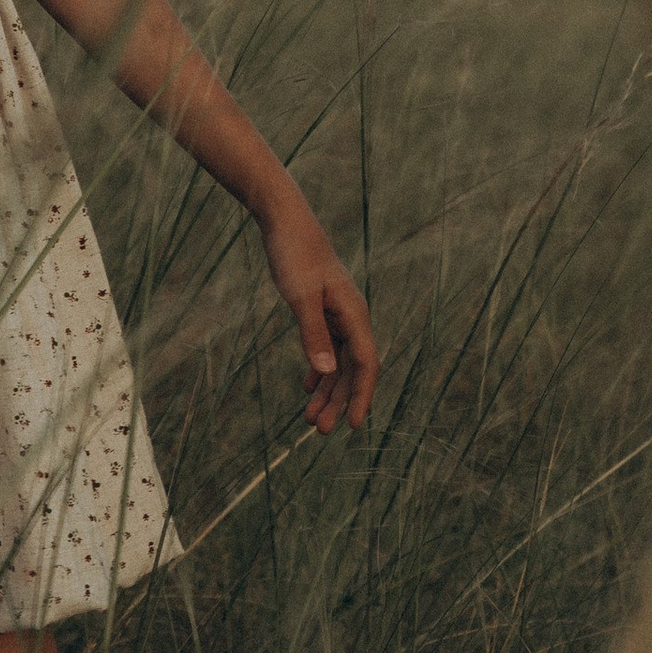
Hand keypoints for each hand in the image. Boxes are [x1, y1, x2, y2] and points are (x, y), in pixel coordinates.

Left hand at [257, 188, 380, 431]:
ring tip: (309, 419)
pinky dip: (318, 369)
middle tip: (320, 432)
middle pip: (352, 369)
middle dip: (338, 401)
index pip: (366, 364)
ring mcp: (339, 313)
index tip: (353, 426)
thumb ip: (312, 334)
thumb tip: (325, 373)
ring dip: (327, 390)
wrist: (285, 221)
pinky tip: (306, 387)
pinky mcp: (324, 309)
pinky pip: (327, 347)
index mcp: (353, 313)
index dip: (361, 396)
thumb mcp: (299, 297)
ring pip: (338, 361)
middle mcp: (352, 316)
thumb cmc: (294, 254)